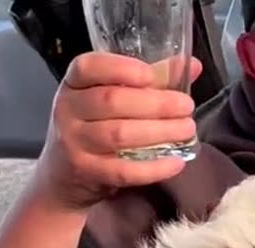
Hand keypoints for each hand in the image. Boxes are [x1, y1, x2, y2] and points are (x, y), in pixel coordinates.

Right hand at [34, 51, 201, 211]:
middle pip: (112, 101)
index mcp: (75, 84)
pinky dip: (153, 168)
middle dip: (156, 103)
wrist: (63, 175)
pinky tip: (176, 162)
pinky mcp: (86, 171)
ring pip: (118, 134)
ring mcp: (74, 142)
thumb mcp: (112, 99)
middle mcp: (69, 110)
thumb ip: (151, 80)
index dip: (121, 68)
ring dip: (159, 132)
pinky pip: (122, 170)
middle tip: (186, 107)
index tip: (152, 75)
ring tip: (186, 129)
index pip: (88, 67)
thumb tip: (191, 65)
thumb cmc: (95, 127)